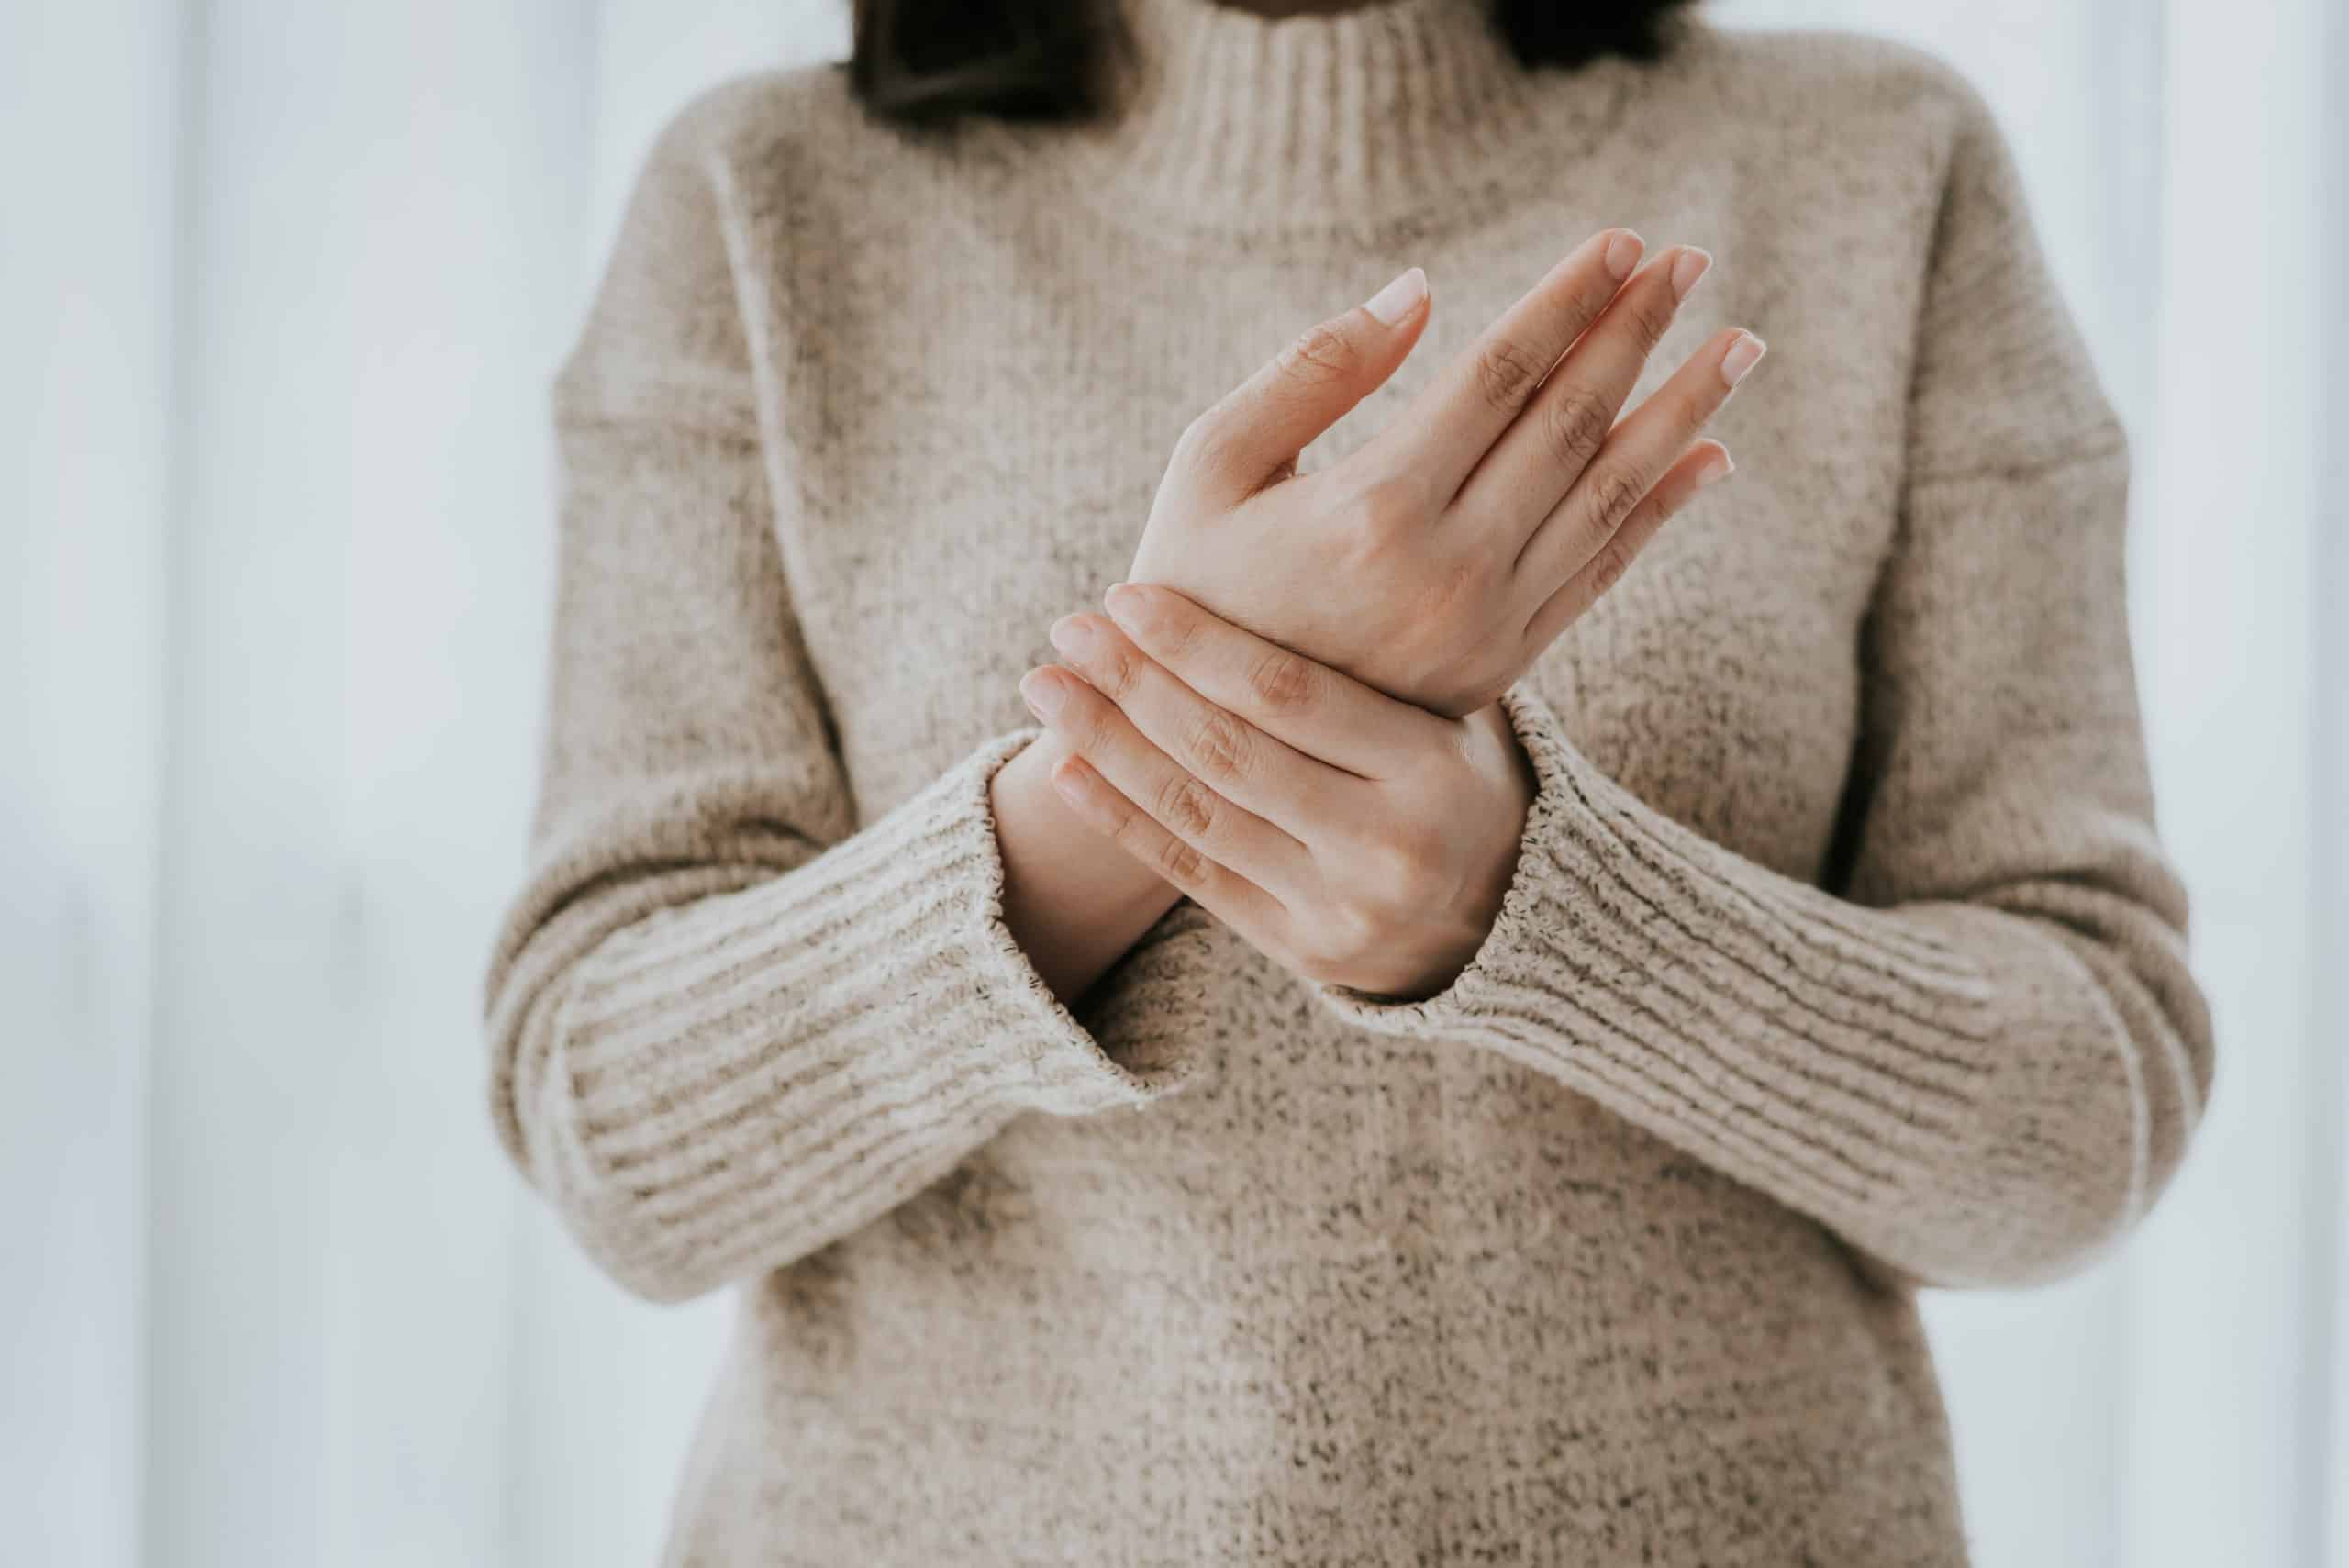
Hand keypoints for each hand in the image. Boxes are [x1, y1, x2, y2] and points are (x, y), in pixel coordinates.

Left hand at [1016, 581, 1537, 1001]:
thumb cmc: (1455, 771)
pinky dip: (1120, 820)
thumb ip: (1372, 647)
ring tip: (1046, 687)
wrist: (1511, 914)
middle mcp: (1389, 846)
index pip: (1290, 694)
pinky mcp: (1304, 951)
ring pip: (1199, 815)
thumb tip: (1280, 513)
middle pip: (1230, 753)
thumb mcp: (1449, 706)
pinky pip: (1193, 877)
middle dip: (1135, 684)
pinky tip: (1066, 771)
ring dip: (1107, 745)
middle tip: (1068, 626)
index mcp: (1431, 767)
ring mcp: (1342, 907)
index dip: (1197, 642)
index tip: (1127, 594)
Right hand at [1127, 227, 1756, 717]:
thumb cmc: (1186, 583)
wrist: (1200, 745)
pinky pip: (1600, 573)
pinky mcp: (1499, 666)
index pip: (1501, 376)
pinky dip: (1659, 511)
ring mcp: (1485, 626)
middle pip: (1571, 424)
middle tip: (1695, 259)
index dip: (1568, 301)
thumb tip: (1423, 289)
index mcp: (1374, 508)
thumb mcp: (1210, 464)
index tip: (1626, 239)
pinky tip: (1708, 455)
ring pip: (1608, 497)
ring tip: (1736, 343)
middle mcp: (1449, 570)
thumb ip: (1313, 371)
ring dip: (1680, 411)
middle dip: (1638, 332)